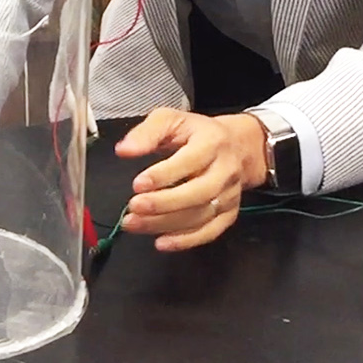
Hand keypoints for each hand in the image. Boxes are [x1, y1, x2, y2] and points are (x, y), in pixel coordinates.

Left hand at [113, 108, 268, 251]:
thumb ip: (146, 133)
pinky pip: (210, 231)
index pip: (190, 161)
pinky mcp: (229, 213)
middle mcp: (225, 170)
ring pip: (200, 215)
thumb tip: (123, 150)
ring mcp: (229, 194)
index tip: (138, 184)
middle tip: (134, 208)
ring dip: (166, 224)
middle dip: (164, 204)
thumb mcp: (171, 119)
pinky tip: (162, 242)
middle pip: (198, 193)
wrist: (238, 146)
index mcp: (211, 142)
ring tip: (135, 223)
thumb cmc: (197, 133)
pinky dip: (186, 241)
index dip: (164, 175)